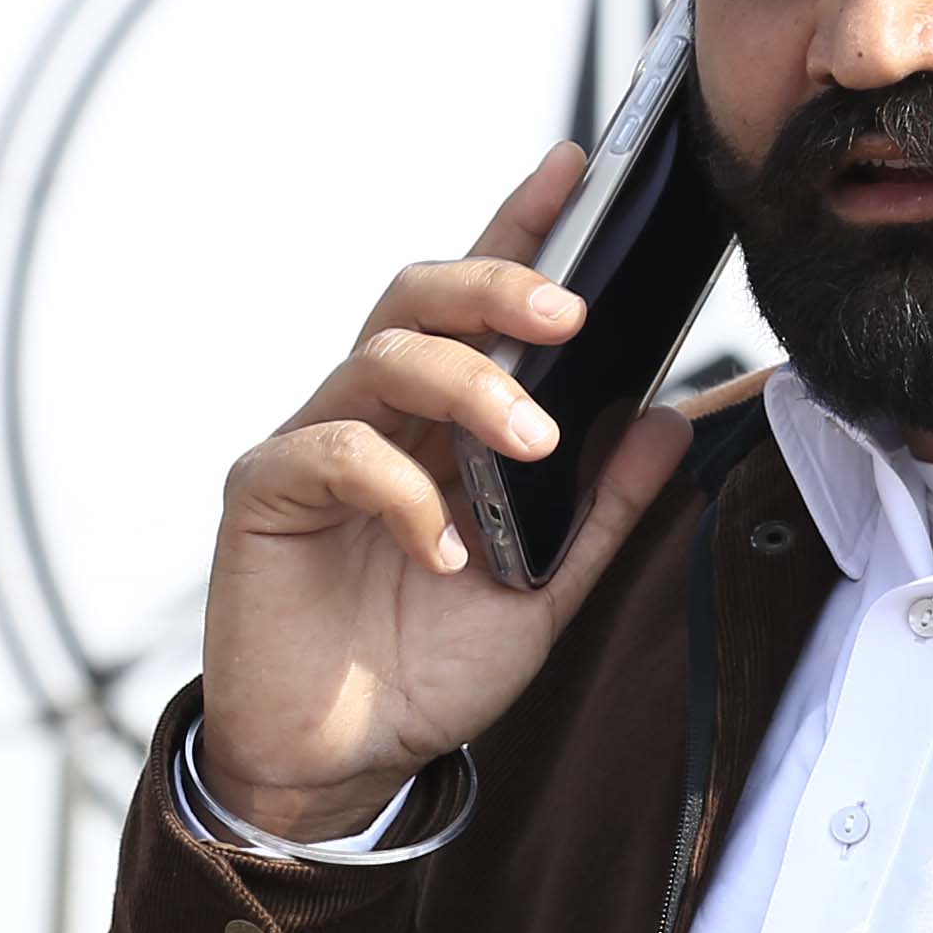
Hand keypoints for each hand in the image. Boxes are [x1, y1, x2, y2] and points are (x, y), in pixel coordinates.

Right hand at [195, 142, 703, 844]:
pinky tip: (445, 552)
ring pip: (382, 359)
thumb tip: (667, 420)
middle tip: (571, 309)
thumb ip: (602, 510)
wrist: (339, 766)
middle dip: (496, 285)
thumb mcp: (542, 592)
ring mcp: (314, 448)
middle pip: (419, 301)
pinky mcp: (265, 495)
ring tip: (534, 442)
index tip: (575, 166)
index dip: (519, 226)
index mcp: (438, 424)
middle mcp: (372, 416)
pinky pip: (333, 453)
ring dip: (469, 386)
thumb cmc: (423, 671)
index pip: (477, 307)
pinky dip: (402, 493)